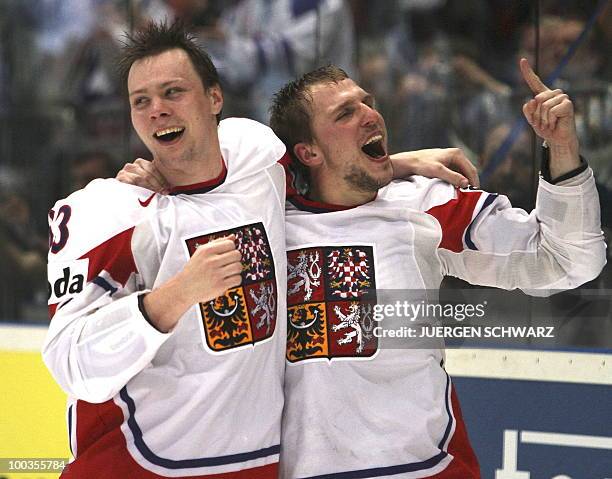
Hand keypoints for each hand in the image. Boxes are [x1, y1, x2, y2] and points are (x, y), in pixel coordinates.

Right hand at [116, 158, 169, 192]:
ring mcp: (124, 172)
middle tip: (163, 192)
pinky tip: (144, 194)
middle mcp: (131, 166)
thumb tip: (170, 187)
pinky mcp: (119, 179)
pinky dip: (138, 189)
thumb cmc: (139, 189)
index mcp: (140, 163)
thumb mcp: (149, 182)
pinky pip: (130, 183)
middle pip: (147, 174)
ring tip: (156, 194)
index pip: (153, 169)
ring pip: (140, 178)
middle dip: (157, 185)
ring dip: (150, 188)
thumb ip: (157, 181)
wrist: (122, 195)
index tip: (168, 188)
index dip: (161, 179)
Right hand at [178, 235, 242, 304]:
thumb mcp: (201, 252)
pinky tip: (228, 280)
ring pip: (238, 267)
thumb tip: (233, 237)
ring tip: (228, 272)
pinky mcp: (220, 285)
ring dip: (236, 270)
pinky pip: (237, 279)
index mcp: (207, 251)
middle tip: (229, 264)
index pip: (230, 244)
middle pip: (237, 255)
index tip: (228, 254)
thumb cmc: (194, 270)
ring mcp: (216, 274)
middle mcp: (211, 261)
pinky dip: (235, 280)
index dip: (231, 249)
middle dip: (235, 259)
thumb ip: (217, 243)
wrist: (184, 288)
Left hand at [390, 148, 479, 187]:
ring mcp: (450, 159)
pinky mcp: (445, 164)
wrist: (408, 162)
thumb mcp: (438, 171)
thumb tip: (466, 183)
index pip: (471, 169)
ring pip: (461, 173)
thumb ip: (452, 177)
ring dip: (463, 182)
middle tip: (470, 195)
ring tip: (462, 193)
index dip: (474, 182)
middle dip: (469, 182)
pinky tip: (454, 188)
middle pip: (468, 171)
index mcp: (456, 154)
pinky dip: (456, 181)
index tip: (474, 193)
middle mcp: (455, 155)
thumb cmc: (422, 165)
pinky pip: (455, 174)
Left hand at [520, 57, 579, 176]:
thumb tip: (534, 99)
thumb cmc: (545, 128)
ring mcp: (561, 97)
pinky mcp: (568, 104)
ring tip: (549, 123)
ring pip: (543, 105)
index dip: (527, 72)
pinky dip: (550, 120)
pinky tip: (555, 123)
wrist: (557, 139)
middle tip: (542, 123)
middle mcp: (553, 93)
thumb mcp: (531, 120)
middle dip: (536, 115)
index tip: (522, 60)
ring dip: (543, 119)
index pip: (534, 81)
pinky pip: (551, 110)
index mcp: (542, 95)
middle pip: (537, 99)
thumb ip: (528, 110)